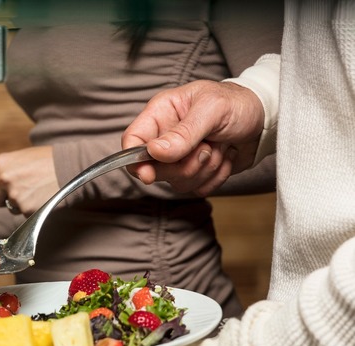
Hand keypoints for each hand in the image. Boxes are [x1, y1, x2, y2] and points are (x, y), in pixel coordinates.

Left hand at [0, 146, 58, 215]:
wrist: (69, 167)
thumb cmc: (47, 161)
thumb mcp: (20, 158)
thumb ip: (5, 171)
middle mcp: (3, 180)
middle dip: (4, 198)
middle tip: (23, 188)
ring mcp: (14, 196)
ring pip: (10, 208)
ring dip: (20, 203)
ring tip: (36, 189)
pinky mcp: (26, 208)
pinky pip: (23, 214)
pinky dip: (32, 209)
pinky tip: (42, 197)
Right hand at [122, 80, 263, 195]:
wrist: (266, 119)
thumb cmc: (238, 104)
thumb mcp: (212, 110)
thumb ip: (183, 133)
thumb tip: (154, 152)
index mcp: (161, 114)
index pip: (132, 141)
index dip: (135, 160)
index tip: (149, 174)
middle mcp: (165, 136)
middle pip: (153, 168)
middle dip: (185, 165)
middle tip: (207, 148)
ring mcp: (180, 157)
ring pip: (177, 182)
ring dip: (205, 169)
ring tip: (220, 147)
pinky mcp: (196, 171)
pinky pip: (196, 188)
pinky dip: (216, 177)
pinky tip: (225, 157)